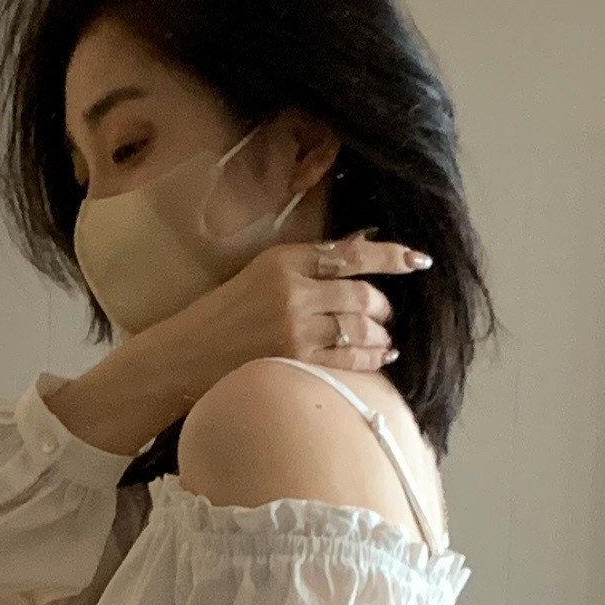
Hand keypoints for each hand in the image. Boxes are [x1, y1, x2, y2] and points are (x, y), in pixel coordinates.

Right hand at [151, 229, 430, 386]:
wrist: (186, 354)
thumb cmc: (223, 313)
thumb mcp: (262, 272)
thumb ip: (310, 263)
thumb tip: (360, 246)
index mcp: (282, 259)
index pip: (350, 253)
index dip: (391, 255)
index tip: (418, 259)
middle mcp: (292, 290)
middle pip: (360, 292)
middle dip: (382, 303)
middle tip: (387, 311)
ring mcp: (294, 327)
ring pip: (358, 325)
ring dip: (380, 331)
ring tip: (384, 335)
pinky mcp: (293, 359)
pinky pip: (348, 357)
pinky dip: (372, 355)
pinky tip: (383, 355)